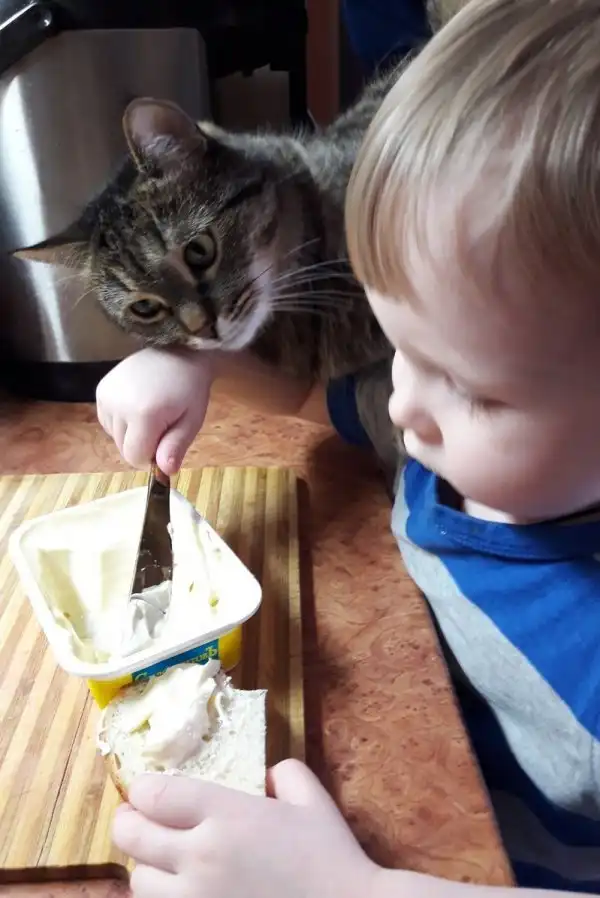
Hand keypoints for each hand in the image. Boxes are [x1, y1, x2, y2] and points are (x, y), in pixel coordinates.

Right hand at [96, 347, 213, 474]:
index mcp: (143, 414)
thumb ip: (176, 447)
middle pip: (123, 448)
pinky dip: (122, 421)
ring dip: (131, 433)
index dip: (151, 457)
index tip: (166, 442)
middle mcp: (118, 404)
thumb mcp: (191, 421)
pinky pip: (108, 421)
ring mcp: (106, 395)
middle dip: (142, 444)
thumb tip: (164, 472)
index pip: (134, 457)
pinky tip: (137, 404)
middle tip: (162, 423)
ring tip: (151, 411)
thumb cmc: (190, 389)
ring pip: (114, 436)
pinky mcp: (100, 389)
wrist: (179, 351)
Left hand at [113, 759, 380, 897]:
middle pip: (132, 836)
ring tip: (159, 860)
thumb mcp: (312, 800)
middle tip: (132, 818)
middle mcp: (199, 856)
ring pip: (138, 882)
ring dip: (145, 866)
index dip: (140, 790)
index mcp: (225, 814)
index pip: (154, 794)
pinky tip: (178, 890)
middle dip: (126, 823)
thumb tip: (267, 775)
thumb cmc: (331, 859)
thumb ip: (286, 774)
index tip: (143, 790)